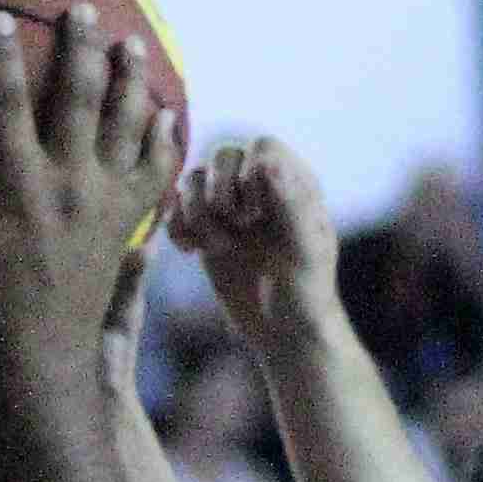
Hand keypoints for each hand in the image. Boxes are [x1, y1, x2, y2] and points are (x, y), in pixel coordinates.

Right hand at [0, 8, 183, 375]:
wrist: (37, 348)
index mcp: (17, 180)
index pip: (9, 101)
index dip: (3, 56)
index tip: (1, 17)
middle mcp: (68, 181)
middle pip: (82, 96)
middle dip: (84, 46)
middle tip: (85, 9)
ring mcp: (104, 200)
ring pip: (128, 124)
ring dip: (132, 79)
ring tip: (133, 44)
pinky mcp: (128, 220)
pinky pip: (153, 170)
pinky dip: (162, 139)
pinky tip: (165, 114)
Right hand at [171, 138, 340, 348]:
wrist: (284, 333)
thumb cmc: (307, 294)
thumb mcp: (305, 250)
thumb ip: (290, 203)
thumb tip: (266, 160)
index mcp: (294, 185)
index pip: (262, 147)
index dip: (250, 172)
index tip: (256, 214)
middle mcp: (261, 190)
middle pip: (222, 156)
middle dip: (219, 190)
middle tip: (235, 226)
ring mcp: (231, 210)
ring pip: (195, 179)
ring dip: (195, 209)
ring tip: (215, 245)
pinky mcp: (207, 232)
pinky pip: (176, 209)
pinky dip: (176, 227)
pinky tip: (190, 251)